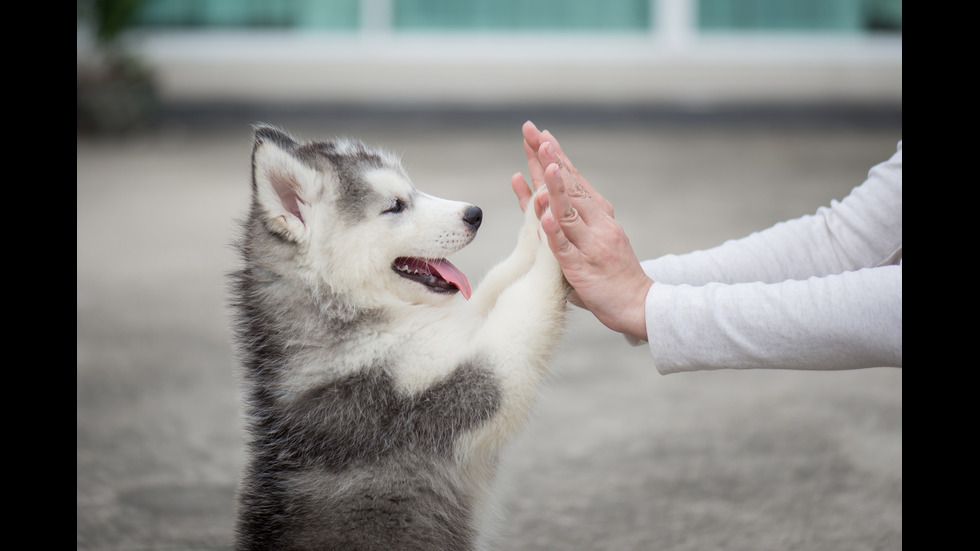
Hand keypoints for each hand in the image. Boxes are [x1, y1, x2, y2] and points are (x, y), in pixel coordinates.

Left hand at [513, 122, 652, 340]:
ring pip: (568, 212)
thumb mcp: (594, 240)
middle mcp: (597, 224)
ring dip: (555, 187)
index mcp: (599, 216)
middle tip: (535, 134)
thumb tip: (548, 204)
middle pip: (569, 187)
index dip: (556, 157)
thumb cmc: (613, 274)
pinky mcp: (582, 269)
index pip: (574, 180)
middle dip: (550, 159)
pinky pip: (565, 249)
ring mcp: (590, 245)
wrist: (640, 305)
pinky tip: (544, 217)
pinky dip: (554, 233)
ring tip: (543, 163)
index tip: (541, 135)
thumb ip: (571, 223)